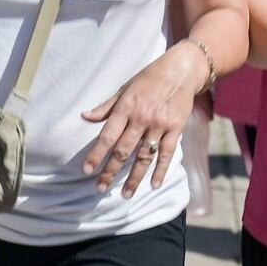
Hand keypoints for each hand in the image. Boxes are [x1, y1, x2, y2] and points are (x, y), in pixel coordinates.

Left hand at [80, 42, 204, 197]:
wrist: (182, 70)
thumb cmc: (149, 78)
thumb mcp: (125, 88)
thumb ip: (106, 107)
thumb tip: (84, 117)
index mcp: (126, 107)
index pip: (107, 136)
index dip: (96, 154)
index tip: (87, 170)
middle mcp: (141, 118)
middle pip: (123, 150)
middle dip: (110, 171)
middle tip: (100, 188)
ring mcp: (159, 125)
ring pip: (144, 156)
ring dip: (134, 177)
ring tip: (125, 194)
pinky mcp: (175, 129)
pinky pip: (167, 154)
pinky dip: (161, 170)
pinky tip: (154, 185)